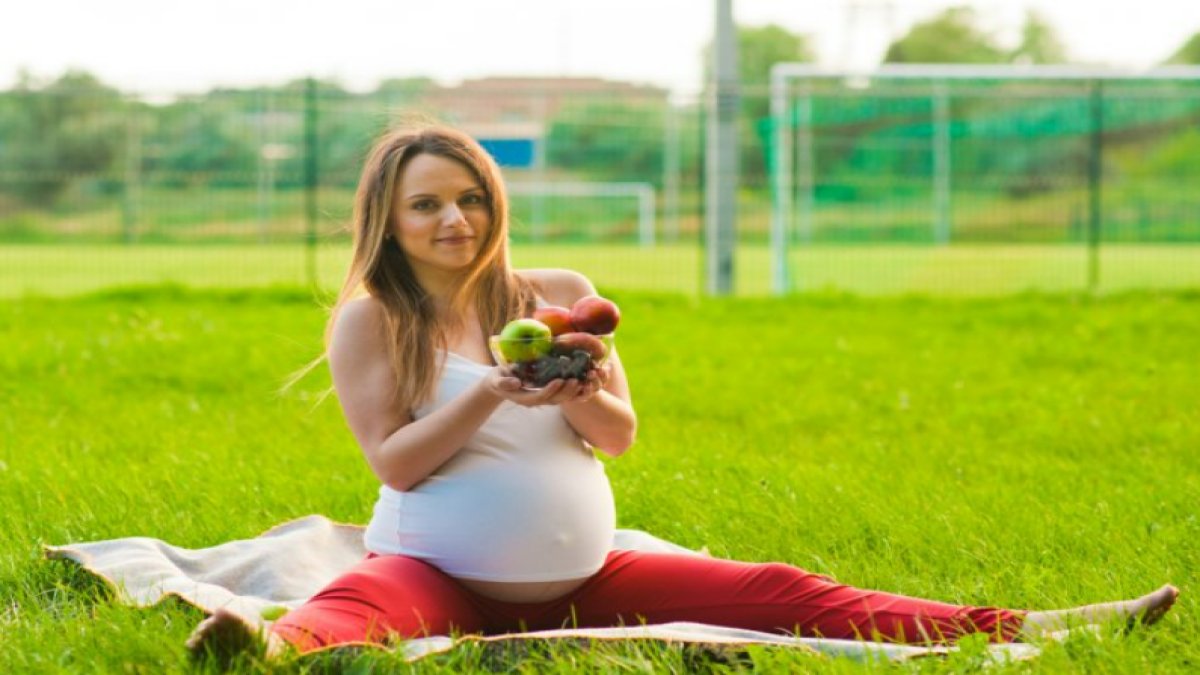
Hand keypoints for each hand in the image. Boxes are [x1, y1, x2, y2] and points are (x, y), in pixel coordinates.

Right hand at [483, 363, 609, 407]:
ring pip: (560, 399)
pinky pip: (560, 394)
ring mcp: (541, 398)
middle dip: (566, 391)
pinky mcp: (546, 393)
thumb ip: (505, 382)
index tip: (559, 380)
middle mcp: (535, 400)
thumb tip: (516, 382)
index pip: (540, 396)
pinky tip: (581, 380)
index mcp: (524, 398)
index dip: (551, 390)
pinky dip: (571, 389)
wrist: (499, 384)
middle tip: (576, 380)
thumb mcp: (497, 380)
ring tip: (582, 380)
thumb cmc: (498, 380)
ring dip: (572, 391)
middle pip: (554, 400)